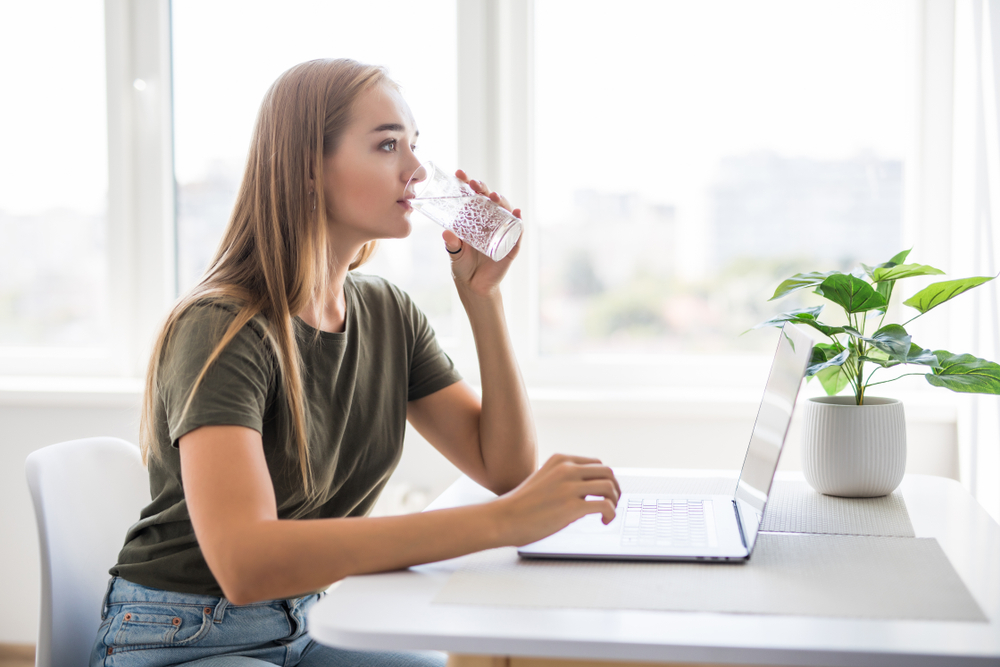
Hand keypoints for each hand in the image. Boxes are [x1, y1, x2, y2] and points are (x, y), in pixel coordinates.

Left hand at [443, 170, 523, 297]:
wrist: (474, 286)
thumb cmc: (462, 265)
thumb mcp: (454, 253)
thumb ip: (451, 243)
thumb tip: (446, 232)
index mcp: (474, 219)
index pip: (472, 197)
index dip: (468, 184)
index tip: (460, 174)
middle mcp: (489, 222)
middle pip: (490, 201)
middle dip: (484, 189)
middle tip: (476, 184)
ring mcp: (501, 231)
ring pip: (504, 211)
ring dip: (501, 201)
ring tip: (494, 196)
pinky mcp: (510, 245)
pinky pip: (516, 232)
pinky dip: (518, 222)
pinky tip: (517, 214)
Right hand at [489, 454, 620, 546]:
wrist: (503, 518)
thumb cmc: (520, 505)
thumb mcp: (544, 479)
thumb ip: (564, 480)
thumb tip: (587, 492)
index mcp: (560, 460)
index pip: (596, 463)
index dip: (605, 479)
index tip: (604, 493)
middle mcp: (567, 469)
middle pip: (608, 472)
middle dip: (615, 488)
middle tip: (612, 503)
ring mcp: (570, 487)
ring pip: (610, 487)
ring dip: (615, 501)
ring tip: (607, 514)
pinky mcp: (572, 507)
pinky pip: (605, 505)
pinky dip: (611, 514)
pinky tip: (604, 521)